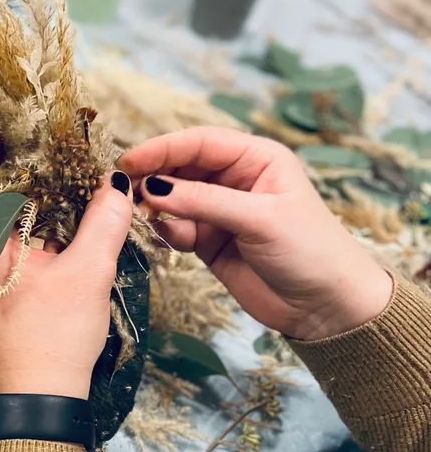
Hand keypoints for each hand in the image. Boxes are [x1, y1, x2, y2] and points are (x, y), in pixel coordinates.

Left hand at [0, 172, 133, 398]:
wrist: (36, 403)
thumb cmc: (55, 338)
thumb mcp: (88, 272)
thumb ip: (103, 220)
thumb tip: (113, 182)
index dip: (35, 172)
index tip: (65, 169)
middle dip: (38, 204)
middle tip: (74, 198)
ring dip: (33, 233)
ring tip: (68, 231)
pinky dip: (24, 259)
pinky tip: (52, 265)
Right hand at [121, 127, 392, 340]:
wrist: (325, 308)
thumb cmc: (309, 251)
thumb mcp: (259, 219)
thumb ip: (204, 201)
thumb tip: (151, 188)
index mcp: (256, 159)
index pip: (199, 143)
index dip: (162, 149)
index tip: (129, 162)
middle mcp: (234, 179)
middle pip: (180, 167)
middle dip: (154, 178)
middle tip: (126, 192)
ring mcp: (218, 211)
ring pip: (173, 199)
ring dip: (157, 208)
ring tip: (145, 219)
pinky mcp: (207, 241)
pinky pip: (174, 228)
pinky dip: (165, 232)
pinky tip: (168, 241)